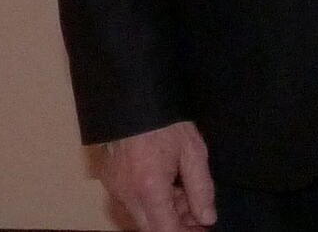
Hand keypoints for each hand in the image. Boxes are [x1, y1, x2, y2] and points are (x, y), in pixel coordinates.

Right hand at [97, 121, 214, 231]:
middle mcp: (127, 195)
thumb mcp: (193, 152)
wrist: (132, 99)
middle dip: (176, 225)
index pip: (165, 231)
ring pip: (142, 216)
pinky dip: (152, 202)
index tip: (201, 229)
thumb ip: (201, 188)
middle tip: (198, 216)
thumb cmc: (165, 122)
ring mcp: (115, 190)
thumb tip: (207, 218)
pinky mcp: (110, 182)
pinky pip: (132, 203)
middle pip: (151, 227)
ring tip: (185, 195)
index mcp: (149, 189)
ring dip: (165, 213)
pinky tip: (168, 185)